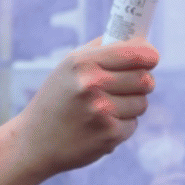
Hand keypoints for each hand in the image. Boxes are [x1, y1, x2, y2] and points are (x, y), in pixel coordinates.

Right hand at [15, 38, 158, 176]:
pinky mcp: (108, 134)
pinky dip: (120, 126)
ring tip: (104, 110)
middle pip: (144, 79)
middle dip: (142, 83)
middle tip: (129, 86)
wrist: (33, 143)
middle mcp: (91, 84)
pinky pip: (132, 124)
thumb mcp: (67, 68)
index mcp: (82, 63)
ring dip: (130, 106)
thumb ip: (99, 51)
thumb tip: (139, 41)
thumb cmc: (54, 101)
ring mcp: (101, 111)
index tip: (151, 59)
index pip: (135, 53)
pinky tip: (98, 127)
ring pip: (141, 103)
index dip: (149, 56)